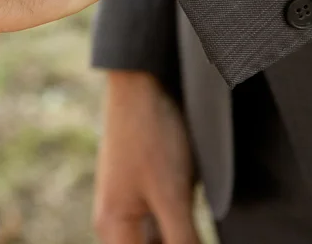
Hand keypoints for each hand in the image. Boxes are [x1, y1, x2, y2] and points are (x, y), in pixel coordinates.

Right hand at [93, 71, 199, 243]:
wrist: (143, 84)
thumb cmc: (151, 135)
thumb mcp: (172, 196)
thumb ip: (183, 241)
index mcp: (113, 228)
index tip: (193, 239)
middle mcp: (116, 222)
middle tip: (198, 231)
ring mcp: (132, 206)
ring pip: (160, 242)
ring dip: (182, 239)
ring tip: (198, 225)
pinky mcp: (147, 192)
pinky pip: (165, 226)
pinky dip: (183, 231)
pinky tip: (199, 223)